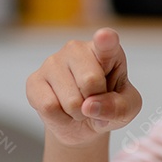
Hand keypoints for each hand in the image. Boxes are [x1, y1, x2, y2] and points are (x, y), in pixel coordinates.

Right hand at [26, 28, 142, 146]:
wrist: (83, 124)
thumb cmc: (109, 106)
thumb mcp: (127, 110)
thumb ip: (118, 107)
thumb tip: (90, 106)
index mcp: (106, 50)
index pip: (107, 41)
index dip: (105, 40)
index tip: (105, 37)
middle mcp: (77, 49)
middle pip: (90, 81)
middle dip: (96, 102)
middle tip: (94, 101)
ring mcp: (52, 62)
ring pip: (70, 100)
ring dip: (78, 114)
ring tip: (79, 107)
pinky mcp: (34, 80)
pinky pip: (49, 107)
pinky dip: (60, 118)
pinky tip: (62, 110)